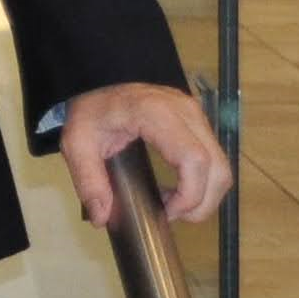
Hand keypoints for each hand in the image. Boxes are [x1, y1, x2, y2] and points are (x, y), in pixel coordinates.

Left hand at [61, 81, 231, 225]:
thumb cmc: (91, 110)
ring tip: (172, 203)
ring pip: (222, 166)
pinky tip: (178, 189)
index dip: (190, 195)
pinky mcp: (199, 122)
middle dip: (201, 203)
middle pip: (217, 167)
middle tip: (170, 214)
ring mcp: (196, 114)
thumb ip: (88, 179)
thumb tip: (101, 218)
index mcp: (156, 113)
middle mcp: (185, 111)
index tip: (166, 212)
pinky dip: (204, 182)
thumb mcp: (77, 143)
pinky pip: (215, 159)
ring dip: (205, 195)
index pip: (193, 160)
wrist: (99, 79)